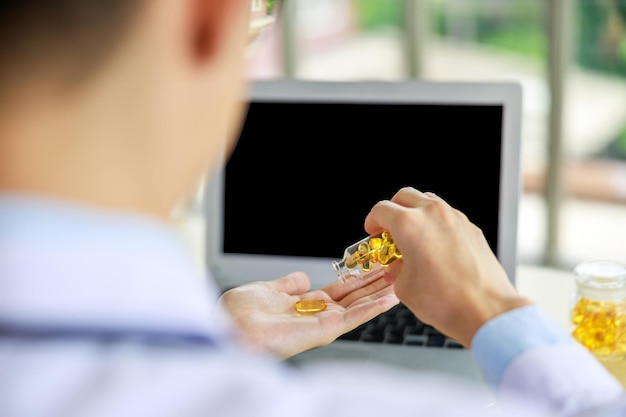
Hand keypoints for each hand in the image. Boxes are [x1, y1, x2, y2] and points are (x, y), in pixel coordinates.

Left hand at [218, 271, 397, 358]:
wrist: (230, 329)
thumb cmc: (239, 314)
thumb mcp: (266, 289)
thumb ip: (287, 284)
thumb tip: (303, 278)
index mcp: (303, 306)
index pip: (338, 291)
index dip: (356, 278)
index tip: (373, 267)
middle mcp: (316, 316)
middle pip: (354, 297)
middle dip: (374, 283)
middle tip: (397, 269)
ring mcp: (322, 324)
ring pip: (359, 307)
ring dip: (380, 293)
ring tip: (401, 280)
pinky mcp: (325, 331)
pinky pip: (354, 317)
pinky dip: (373, 308)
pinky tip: (391, 297)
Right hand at [364, 187, 531, 347]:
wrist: (486, 310)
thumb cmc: (446, 301)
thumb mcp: (404, 288)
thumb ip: (395, 270)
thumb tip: (397, 267)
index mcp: (409, 225)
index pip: (381, 209)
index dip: (372, 221)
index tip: (373, 231)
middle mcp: (432, 214)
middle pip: (404, 196)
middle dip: (393, 210)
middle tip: (389, 230)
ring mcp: (455, 219)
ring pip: (428, 202)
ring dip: (416, 214)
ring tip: (413, 237)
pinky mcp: (471, 229)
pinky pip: (448, 217)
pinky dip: (436, 225)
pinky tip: (435, 247)